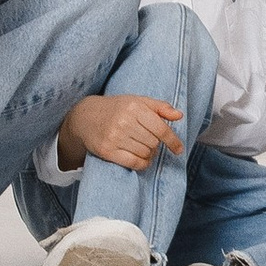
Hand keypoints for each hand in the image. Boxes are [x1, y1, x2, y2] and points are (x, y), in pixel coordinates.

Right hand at [65, 90, 184, 174]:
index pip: (161, 129)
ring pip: (144, 153)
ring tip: (143, 148)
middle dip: (156, 145)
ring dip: (148, 154)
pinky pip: (133, 163)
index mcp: (135, 107)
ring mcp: (114, 137)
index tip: (178, 149)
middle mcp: (124, 121)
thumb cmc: (118, 108)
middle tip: (150, 142)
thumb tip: (179, 116)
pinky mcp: (107, 150)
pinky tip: (141, 159)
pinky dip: (142, 164)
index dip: (173, 141)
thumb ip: (161, 107)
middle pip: (153, 143)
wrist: (86, 116)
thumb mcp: (138, 101)